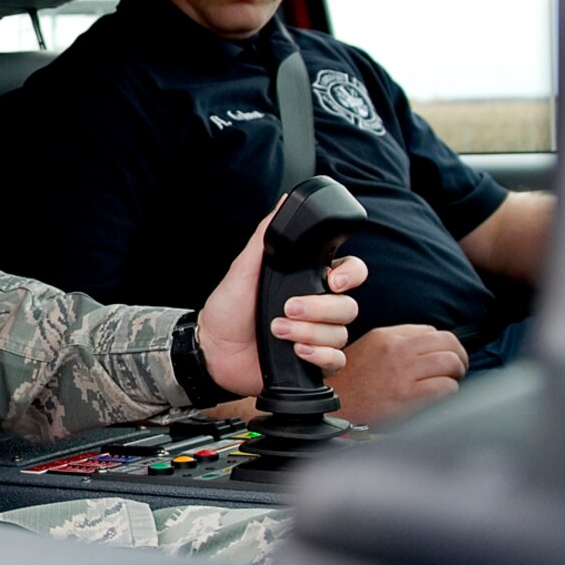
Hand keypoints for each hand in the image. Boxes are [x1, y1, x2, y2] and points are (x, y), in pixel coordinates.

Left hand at [197, 206, 364, 397]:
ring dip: (310, 332)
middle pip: (348, 305)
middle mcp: (318, 308)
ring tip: (279, 330)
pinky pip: (336, 360)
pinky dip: (320, 356)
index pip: (350, 272)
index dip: (351, 274)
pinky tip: (298, 351)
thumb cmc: (228, 308)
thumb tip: (283, 203)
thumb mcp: (244, 268)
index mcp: (307, 281)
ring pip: (341, 333)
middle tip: (288, 308)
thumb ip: (266, 236)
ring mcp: (318, 335)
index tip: (333, 280)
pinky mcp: (314, 362)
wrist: (213, 350)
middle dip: (319, 308)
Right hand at [327, 324, 466, 424]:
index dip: (441, 346)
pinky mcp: (408, 395)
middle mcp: (396, 349)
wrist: (333, 408)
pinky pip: (446, 386)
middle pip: (447, 342)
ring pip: (451, 361)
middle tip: (456, 370)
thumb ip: (395, 345)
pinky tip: (441, 397)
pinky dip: (451, 391)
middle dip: (458, 356)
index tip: (440, 359)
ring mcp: (403, 371)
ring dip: (457, 374)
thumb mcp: (368, 351)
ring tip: (450, 383)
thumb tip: (426, 350)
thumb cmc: (350, 384)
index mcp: (386, 337)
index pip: (430, 331)